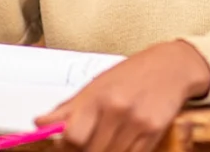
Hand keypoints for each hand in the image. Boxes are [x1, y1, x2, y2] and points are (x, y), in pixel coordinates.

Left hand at [34, 40, 209, 151]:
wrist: (171, 67)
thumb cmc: (131, 74)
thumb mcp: (95, 85)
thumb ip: (67, 109)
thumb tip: (39, 124)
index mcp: (96, 96)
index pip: (71, 136)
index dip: (66, 147)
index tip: (67, 146)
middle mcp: (116, 109)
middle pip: (90, 151)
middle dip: (85, 151)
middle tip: (88, 143)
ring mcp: (136, 122)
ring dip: (105, 151)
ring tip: (107, 139)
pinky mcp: (153, 132)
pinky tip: (123, 142)